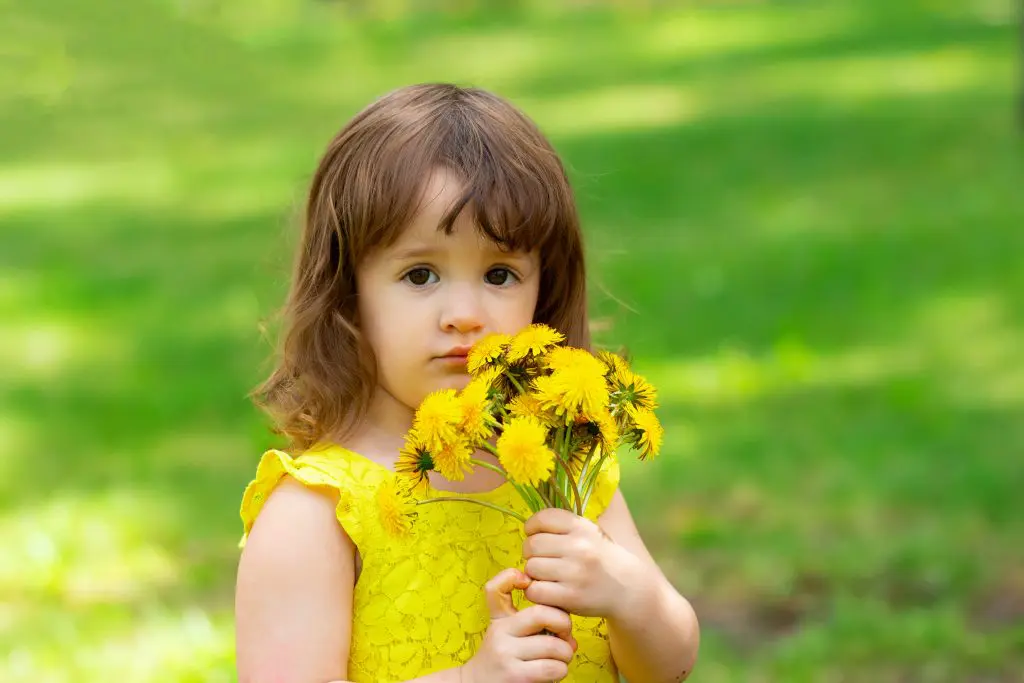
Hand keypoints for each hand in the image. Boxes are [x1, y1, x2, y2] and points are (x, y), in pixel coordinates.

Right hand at [461, 568, 577, 682]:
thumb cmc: (503, 660)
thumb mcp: (507, 634)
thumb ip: (533, 623)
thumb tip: (568, 633)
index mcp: (499, 619)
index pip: (495, 588)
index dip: (511, 577)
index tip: (528, 583)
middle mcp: (500, 633)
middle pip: (541, 614)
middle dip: (564, 624)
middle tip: (565, 637)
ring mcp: (506, 654)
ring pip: (554, 645)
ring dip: (566, 654)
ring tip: (560, 659)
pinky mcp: (515, 676)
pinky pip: (552, 667)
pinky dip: (561, 670)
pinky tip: (554, 672)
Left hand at [522, 508, 644, 619]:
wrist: (628, 588)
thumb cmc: (601, 558)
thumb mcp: (589, 533)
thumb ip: (562, 527)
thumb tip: (528, 527)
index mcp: (582, 528)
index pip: (543, 518)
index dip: (532, 527)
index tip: (534, 534)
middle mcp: (579, 547)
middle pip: (532, 544)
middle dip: (531, 553)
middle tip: (541, 559)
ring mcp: (575, 573)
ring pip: (531, 568)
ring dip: (533, 574)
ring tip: (546, 575)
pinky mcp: (571, 597)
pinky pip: (536, 591)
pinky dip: (536, 592)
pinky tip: (547, 590)